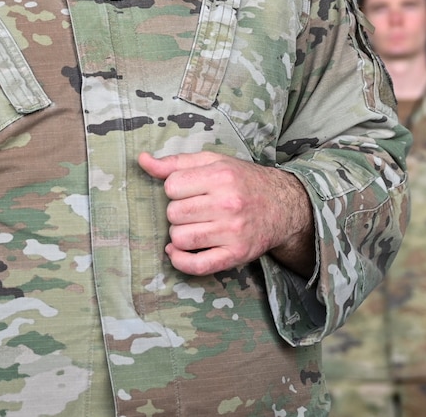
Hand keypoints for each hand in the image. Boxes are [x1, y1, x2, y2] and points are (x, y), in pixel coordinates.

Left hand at [138, 150, 314, 276]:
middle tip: (194, 209)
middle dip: (177, 212)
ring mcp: (232, 231)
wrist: (283, 205)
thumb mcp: (214, 162)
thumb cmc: (242, 181)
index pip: (171, 186)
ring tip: (193, 227)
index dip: (175, 188)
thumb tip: (142, 160)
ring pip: (179, 238)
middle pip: (173, 213)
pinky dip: (180, 261)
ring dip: (179, 234)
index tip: (189, 190)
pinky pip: (196, 266)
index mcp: (221, 175)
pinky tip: (178, 252)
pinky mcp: (235, 255)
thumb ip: (176, 162)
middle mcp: (228, 203)